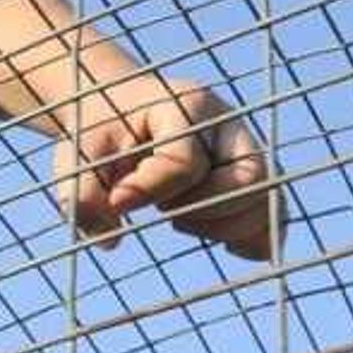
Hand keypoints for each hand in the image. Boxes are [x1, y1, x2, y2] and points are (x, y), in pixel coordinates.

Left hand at [52, 73, 280, 261]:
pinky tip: (225, 248)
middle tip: (165, 210)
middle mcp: (227, 124)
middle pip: (248, 179)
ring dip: (225, 227)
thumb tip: (110, 241)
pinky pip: (274, 213)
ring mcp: (246, 150)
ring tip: (182, 221)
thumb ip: (81, 194)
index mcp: (184, 105)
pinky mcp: (252, 177)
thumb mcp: (77, 155)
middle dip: (203, 209)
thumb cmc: (100, 134)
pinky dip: (255, 239)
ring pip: (267, 198)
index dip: (150, 193)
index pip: (185, 162)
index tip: (119, 204)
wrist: (121, 114)